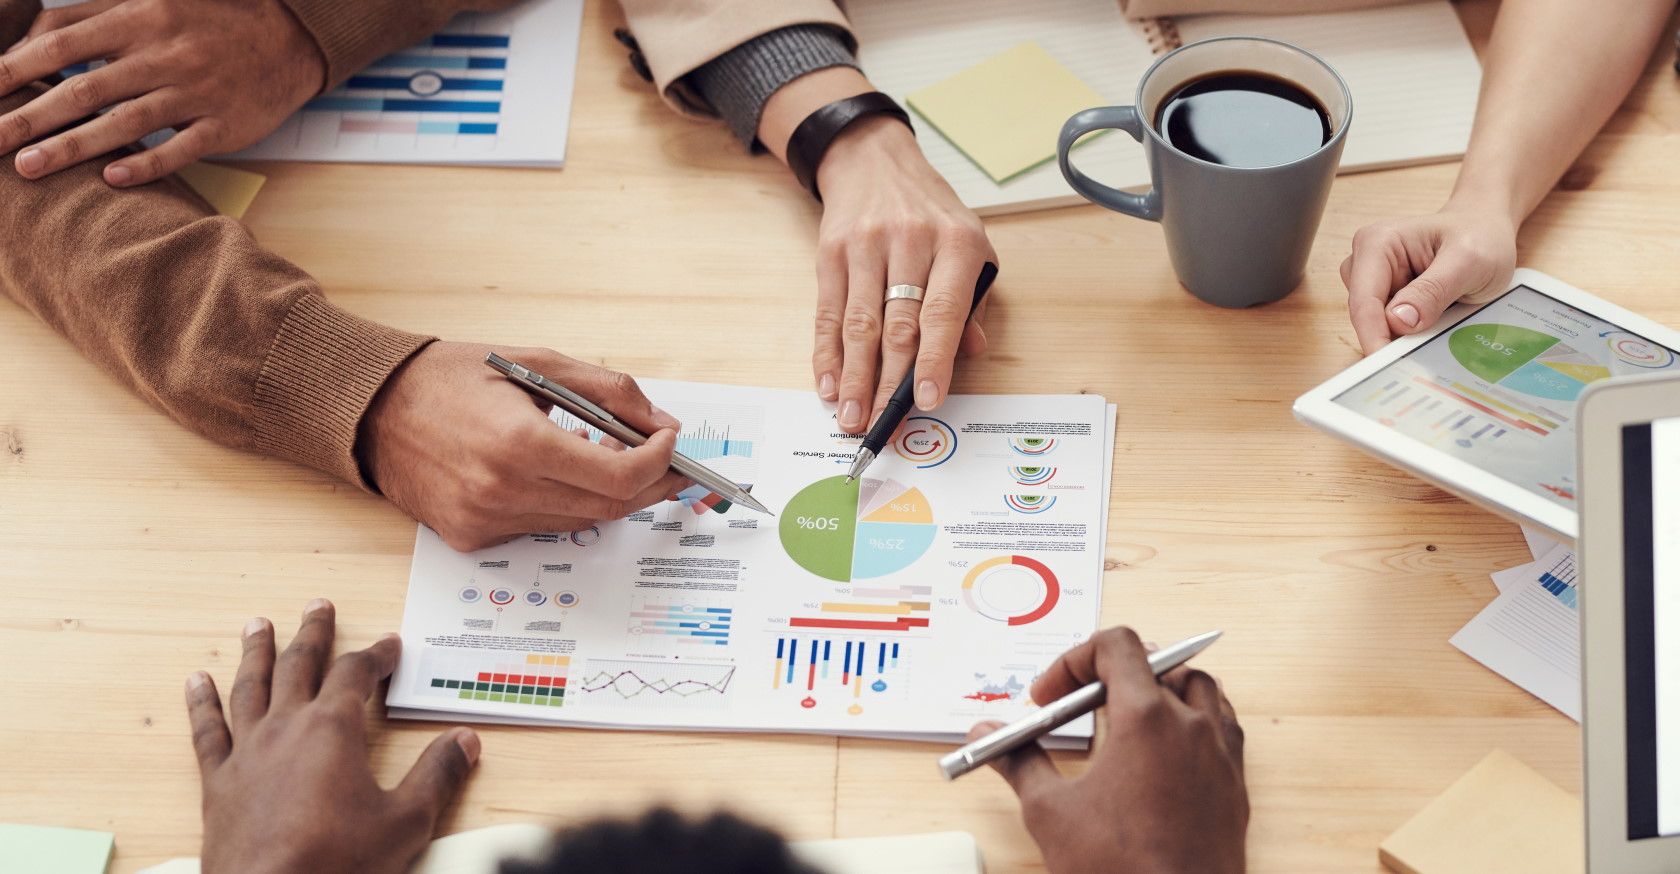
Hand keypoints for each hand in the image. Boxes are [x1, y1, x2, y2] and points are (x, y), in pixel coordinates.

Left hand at [0, 0, 323, 185]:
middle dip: (29, 117)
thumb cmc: (207, 22)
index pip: (60, 42)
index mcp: (139, 18)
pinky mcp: (224, 126)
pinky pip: (180, 149)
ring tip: (28, 168)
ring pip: (124, 123)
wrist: (288, 40)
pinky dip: (146, 164)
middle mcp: (163, 55)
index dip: (14, 68)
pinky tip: (113, 179)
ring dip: (73, 147)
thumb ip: (87, 17)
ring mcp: (195, 93)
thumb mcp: (149, 2)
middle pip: (83, 88)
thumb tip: (27, 43)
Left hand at [187, 599, 479, 873]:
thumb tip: (465, 742)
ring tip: (257, 625)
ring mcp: (247, 753)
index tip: (390, 644)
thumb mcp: (405, 822)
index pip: (357, 674)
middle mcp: (286, 728)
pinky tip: (196, 683)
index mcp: (333, 730)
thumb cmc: (337, 865)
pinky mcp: (219, 782)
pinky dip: (202, 704)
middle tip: (318, 606)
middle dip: (314, 634)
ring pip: (250, 687)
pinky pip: (208, 731)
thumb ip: (437, 776)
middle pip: (300, 665)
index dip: (376, 655)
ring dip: (257, 652)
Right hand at [359, 341, 689, 551]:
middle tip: (666, 461)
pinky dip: (564, 503)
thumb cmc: (452, 377)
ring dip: (608, 494)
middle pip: (608, 507)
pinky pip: (540, 528)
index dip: (659, 463)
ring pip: (579, 522)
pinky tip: (560, 473)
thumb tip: (660, 423)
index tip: (670, 442)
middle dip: (649, 484)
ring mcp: (484, 522)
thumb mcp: (537, 362)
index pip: (619, 477)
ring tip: (613, 458)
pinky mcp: (471, 538)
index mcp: (519, 443)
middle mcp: (501, 492)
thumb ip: (608, 392)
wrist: (372, 408)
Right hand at [813, 115, 995, 431]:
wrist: (875, 162)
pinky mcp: (831, 252)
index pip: (944, 312)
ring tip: (852, 416)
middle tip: (881, 424)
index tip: (928, 400)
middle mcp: (911, 241)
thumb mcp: (971, 246)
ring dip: (854, 376)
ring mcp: (866, 245)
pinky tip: (829, 383)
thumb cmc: (931, 215)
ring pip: (859, 324)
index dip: (935, 360)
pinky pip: (828, 312)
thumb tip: (970, 353)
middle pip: (897, 325)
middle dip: (888, 382)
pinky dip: (827, 353)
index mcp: (956, 243)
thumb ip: (973, 303)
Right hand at [971, 628, 1247, 873]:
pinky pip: (1222, 726)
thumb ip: (1018, 760)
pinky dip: (1193, 721)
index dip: (1074, 660)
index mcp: (1146, 718)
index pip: (1116, 646)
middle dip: (1111, 675)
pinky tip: (1165, 752)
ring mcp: (1220, 753)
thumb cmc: (1122, 869)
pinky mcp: (1235, 783)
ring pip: (1198, 688)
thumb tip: (986, 735)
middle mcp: (1191, 725)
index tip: (1050, 695)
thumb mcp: (1051, 811)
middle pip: (1156, 662)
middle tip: (1079, 707)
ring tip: (1125, 719)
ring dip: (1160, 689)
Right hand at [1341, 205, 1516, 353]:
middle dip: (1393, 335)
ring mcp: (1374, 280)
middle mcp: (1366, 261)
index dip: (1373, 336)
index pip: (1364, 300)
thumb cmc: (1480, 236)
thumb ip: (1433, 290)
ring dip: (1405, 332)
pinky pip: (1390, 325)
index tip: (1386, 365)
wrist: (1487, 230)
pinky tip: (1437, 318)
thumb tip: (1398, 321)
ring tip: (1444, 316)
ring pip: (1376, 324)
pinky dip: (1411, 331)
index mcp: (1377, 243)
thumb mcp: (1469, 262)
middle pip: (1366, 315)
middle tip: (1431, 344)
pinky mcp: (1384, 295)